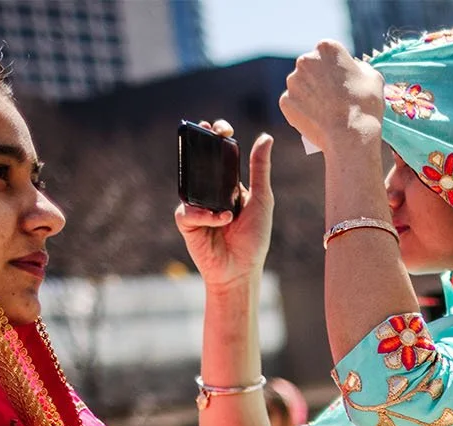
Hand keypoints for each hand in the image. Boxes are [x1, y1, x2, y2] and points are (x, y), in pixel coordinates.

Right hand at [176, 125, 273, 292]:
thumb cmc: (253, 238)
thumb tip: (265, 137)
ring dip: (208, 190)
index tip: (221, 129)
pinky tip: (220, 223)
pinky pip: (189, 209)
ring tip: (226, 209)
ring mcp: (197, 205)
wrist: (240, 270)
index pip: (220, 155)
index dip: (218, 138)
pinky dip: (205, 215)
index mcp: (228, 185)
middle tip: (205, 131)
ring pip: (191, 183)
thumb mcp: (261, 200)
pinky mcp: (186, 221)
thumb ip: (260, 169)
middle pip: (200, 161)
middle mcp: (210, 192)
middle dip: (201, 144)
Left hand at [280, 41, 383, 157]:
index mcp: (327, 48)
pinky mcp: (285, 101)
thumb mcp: (374, 78)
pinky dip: (302, 110)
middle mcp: (305, 60)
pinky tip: (317, 119)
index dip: (337, 68)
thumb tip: (355, 69)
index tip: (344, 82)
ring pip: (301, 85)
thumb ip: (361, 68)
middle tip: (333, 97)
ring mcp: (293, 81)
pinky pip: (294, 103)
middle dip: (320, 78)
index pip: (329, 54)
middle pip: (312, 67)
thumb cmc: (365, 106)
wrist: (350, 136)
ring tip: (326, 111)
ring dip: (310, 94)